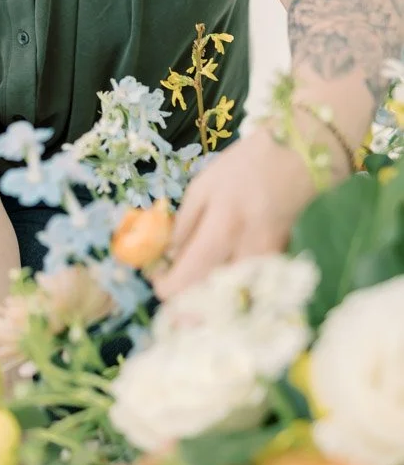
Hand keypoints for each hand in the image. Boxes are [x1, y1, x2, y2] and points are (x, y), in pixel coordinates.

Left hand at [151, 127, 325, 299]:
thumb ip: (185, 222)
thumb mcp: (205, 184)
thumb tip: (168, 256)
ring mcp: (274, 260)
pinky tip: (227, 294)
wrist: (304, 155)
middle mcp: (250, 248)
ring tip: (198, 306)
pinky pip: (260, 288)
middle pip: (217, 295)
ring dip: (217, 306)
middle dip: (192, 309)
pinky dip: (241, 295)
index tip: (160, 285)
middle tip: (176, 310)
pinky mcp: (288, 263)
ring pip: (240, 297)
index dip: (172, 287)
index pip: (192, 271)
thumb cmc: (248, 165)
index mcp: (223, 225)